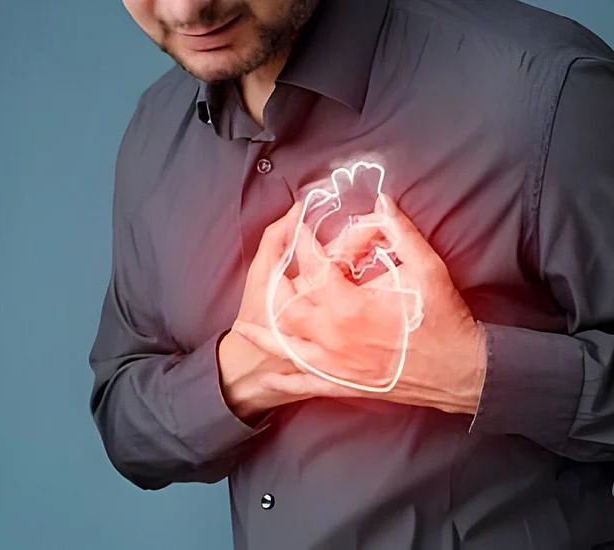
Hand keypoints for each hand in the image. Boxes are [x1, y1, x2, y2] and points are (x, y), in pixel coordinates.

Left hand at [233, 193, 487, 414]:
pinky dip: (285, 379)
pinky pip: (305, 383)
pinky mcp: (344, 385)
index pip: (314, 267)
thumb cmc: (445, 321)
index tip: (297, 226)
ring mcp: (336, 364)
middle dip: (276, 286)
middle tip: (273, 270)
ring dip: (265, 334)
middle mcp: (333, 336)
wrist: (461, 372)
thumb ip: (402, 233)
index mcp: (350, 306)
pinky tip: (269, 377)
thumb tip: (382, 204)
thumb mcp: (428, 269)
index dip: (303, 242)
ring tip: (245, 326)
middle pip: (287, 308)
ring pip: (286, 347)